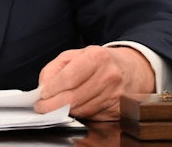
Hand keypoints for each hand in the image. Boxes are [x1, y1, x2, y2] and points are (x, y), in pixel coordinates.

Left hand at [34, 45, 154, 120]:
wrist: (131, 69)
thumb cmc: (99, 62)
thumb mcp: (74, 55)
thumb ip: (55, 69)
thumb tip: (43, 87)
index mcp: (96, 57)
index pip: (69, 77)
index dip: (52, 88)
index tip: (41, 94)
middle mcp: (108, 75)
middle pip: (74, 97)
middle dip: (52, 105)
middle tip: (42, 106)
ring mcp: (115, 94)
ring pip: (81, 109)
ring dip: (64, 110)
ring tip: (56, 106)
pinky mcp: (117, 109)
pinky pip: (91, 116)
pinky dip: (78, 114)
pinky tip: (74, 107)